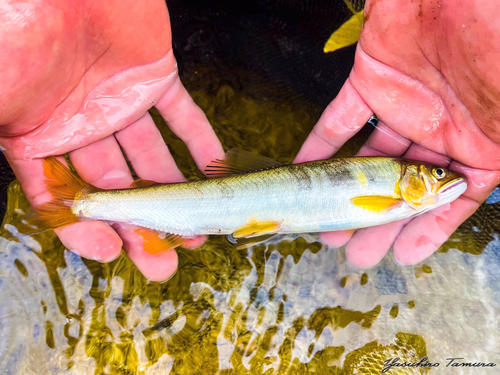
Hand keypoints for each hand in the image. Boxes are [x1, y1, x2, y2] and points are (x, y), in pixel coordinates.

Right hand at [0, 0, 223, 280]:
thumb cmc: (16, 23)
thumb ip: (1, 136)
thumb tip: (29, 197)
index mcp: (37, 134)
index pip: (64, 197)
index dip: (85, 229)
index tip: (113, 254)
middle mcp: (81, 124)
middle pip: (115, 187)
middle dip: (141, 225)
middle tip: (165, 260)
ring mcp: (120, 101)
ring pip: (152, 159)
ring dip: (176, 193)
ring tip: (199, 230)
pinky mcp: (154, 76)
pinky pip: (183, 116)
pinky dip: (200, 142)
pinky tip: (213, 171)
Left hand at [295, 0, 499, 267]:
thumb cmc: (498, 34)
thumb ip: (499, 146)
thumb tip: (486, 185)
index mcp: (483, 138)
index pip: (454, 197)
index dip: (430, 228)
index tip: (404, 256)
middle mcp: (441, 128)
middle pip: (404, 186)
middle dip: (379, 222)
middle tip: (355, 253)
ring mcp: (403, 105)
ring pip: (368, 162)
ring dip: (345, 195)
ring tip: (326, 227)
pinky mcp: (369, 81)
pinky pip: (337, 122)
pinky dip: (319, 147)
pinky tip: (305, 175)